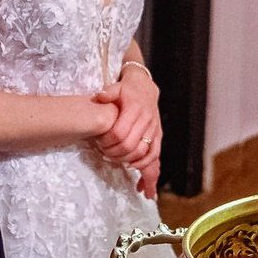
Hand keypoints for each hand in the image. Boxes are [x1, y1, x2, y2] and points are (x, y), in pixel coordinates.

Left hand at [93, 67, 161, 197]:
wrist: (146, 88)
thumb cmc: (127, 90)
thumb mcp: (115, 87)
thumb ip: (107, 93)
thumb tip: (99, 96)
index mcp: (135, 108)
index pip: (119, 132)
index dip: (107, 141)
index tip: (99, 142)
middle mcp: (146, 120)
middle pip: (130, 146)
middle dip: (114, 154)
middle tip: (104, 154)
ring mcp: (154, 129)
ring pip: (143, 153)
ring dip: (127, 161)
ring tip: (116, 162)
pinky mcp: (158, 136)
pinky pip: (154, 154)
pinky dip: (145, 165)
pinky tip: (134, 170)